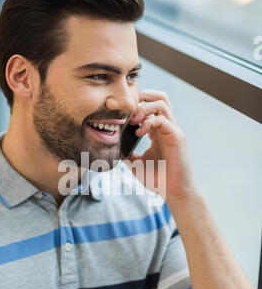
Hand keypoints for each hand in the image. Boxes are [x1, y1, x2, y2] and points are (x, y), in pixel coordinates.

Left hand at [121, 89, 198, 203]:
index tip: (121, 112)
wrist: (174, 193)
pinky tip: (139, 133)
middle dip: (142, 96)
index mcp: (158, 131)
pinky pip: (163, 120)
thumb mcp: (136, 164)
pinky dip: (149, 122)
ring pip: (162, 103)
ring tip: (132, 121)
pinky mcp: (177, 137)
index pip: (150, 105)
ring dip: (143, 108)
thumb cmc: (158, 180)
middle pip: (159, 97)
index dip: (136, 103)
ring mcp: (173, 131)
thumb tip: (111, 148)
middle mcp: (167, 127)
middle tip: (127, 107)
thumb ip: (126, 153)